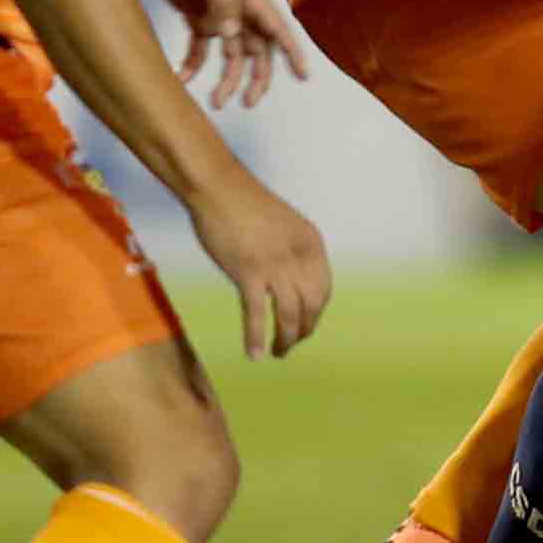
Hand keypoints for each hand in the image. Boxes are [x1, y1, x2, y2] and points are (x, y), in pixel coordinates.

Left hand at [140, 0, 314, 110]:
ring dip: (225, 80)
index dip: (292, 52)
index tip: (304, 76)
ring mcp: (217, 14)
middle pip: (255, 51)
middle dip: (256, 78)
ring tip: (215, 102)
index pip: (277, 28)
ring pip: (229, 56)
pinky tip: (181, 79)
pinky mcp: (194, 17)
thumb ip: (223, 4)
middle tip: (247, 103)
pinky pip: (199, 49)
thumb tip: (232, 38)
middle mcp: (237, 9)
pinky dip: (193, 66)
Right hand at [190, 171, 330, 359]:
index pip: (323, 290)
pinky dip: (257, 337)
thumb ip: (292, 253)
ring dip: (286, 340)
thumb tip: (291, 283)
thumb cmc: (245, 204)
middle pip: (311, 306)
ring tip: (278, 353)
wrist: (219, 188)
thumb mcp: (284, 226)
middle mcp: (299, 257)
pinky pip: (256, 314)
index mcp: (311, 244)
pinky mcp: (248, 272)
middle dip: (303, 330)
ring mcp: (275, 265)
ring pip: (289, 315)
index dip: (315, 313)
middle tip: (291, 344)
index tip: (305, 324)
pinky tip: (255, 354)